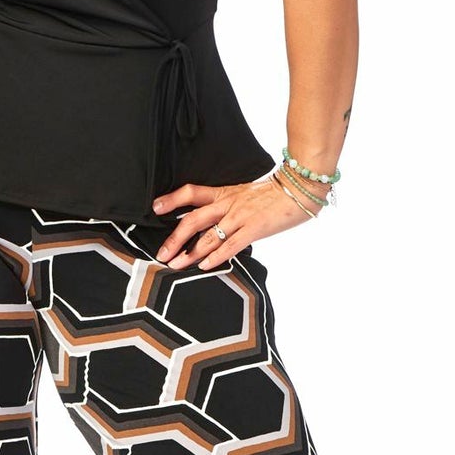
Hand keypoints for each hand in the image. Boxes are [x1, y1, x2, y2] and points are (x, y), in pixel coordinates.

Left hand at [150, 172, 319, 269]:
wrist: (299, 188)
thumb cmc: (273, 193)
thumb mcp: (244, 193)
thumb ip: (226, 205)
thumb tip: (210, 221)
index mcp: (224, 193)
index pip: (192, 192)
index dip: (172, 199)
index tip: (154, 207)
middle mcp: (228, 204)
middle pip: (193, 219)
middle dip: (175, 238)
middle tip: (161, 253)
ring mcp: (241, 217)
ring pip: (208, 236)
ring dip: (190, 253)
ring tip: (176, 264)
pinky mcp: (255, 229)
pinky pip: (231, 245)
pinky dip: (216, 257)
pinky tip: (204, 266)